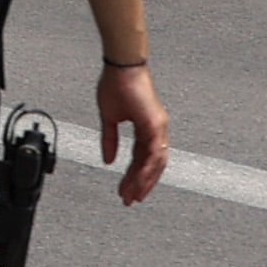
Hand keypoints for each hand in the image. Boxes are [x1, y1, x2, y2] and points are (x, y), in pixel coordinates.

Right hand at [98, 62, 172, 206]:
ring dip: (143, 181)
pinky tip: (136, 180)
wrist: (121, 66)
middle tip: (130, 201)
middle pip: (152, 166)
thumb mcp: (109, 117)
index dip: (134, 176)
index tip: (124, 191)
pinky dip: (146, 169)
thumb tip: (108, 161)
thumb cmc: (115, 85)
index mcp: (146, 129)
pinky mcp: (155, 125)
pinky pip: (153, 153)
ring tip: (132, 196)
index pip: (142, 159)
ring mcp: (158, 128)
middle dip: (141, 184)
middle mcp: (157, 131)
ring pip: (155, 163)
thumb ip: (109, 140)